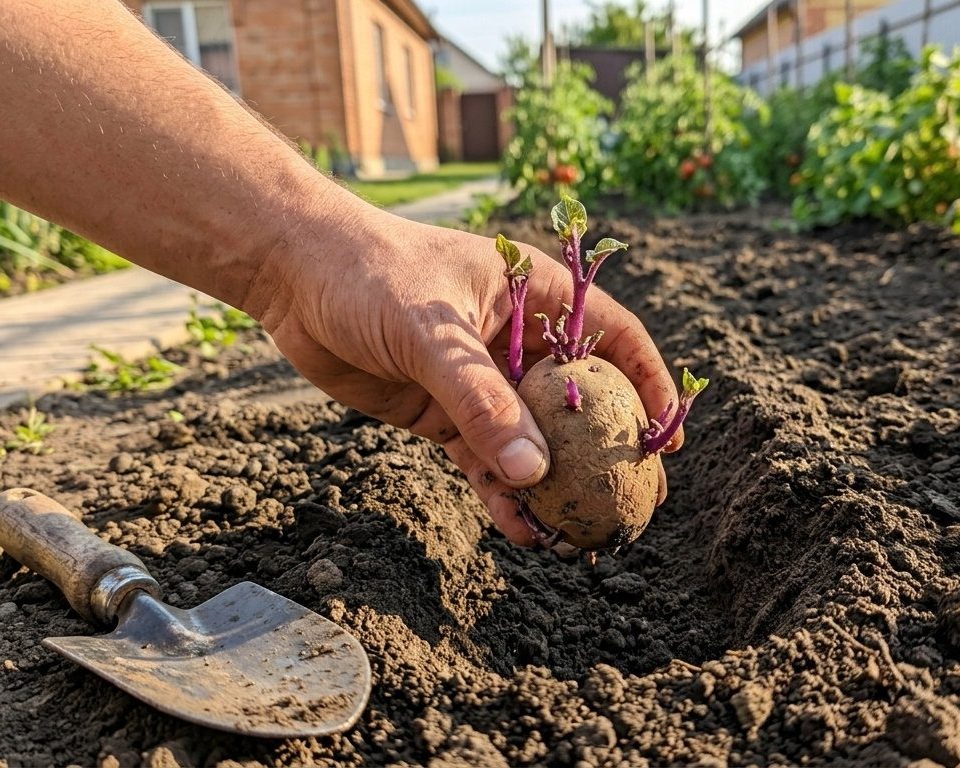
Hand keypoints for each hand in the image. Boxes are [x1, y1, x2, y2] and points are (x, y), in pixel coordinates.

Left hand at [248, 203, 680, 544]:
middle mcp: (517, 340)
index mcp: (535, 295)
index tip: (666, 437)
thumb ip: (481, 401)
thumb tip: (533, 473)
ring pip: (532, 441)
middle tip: (635, 501)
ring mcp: (481, 381)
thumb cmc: (370, 274)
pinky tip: (522, 531)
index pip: (613, 339)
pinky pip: (484, 460)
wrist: (293, 276)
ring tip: (583, 534)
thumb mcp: (432, 333)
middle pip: (580, 401)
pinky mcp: (443, 414)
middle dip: (606, 451)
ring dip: (554, 486)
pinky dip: (502, 495)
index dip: (647, 385)